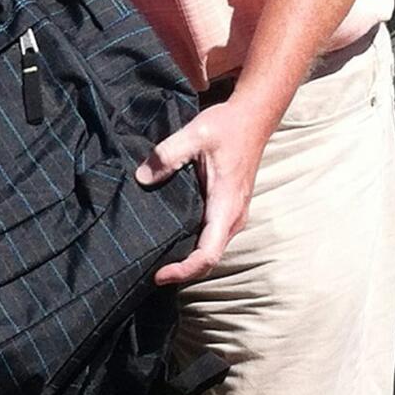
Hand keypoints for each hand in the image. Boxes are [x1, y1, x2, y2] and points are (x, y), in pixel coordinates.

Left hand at [136, 98, 270, 285]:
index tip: (159, 275)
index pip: (208, 253)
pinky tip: (170, 238)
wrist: (253, 119)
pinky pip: (211, 236)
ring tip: (155, 259)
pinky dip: (192, 245)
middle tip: (148, 271)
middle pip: (209, 258)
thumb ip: (168, 155)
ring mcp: (233, 215)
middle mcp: (233, 216)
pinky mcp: (228, 209)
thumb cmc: (226, 127)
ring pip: (210, 249)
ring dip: (187, 258)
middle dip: (182, 270)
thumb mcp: (194, 134)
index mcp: (226, 205)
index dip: (184, 270)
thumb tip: (141, 177)